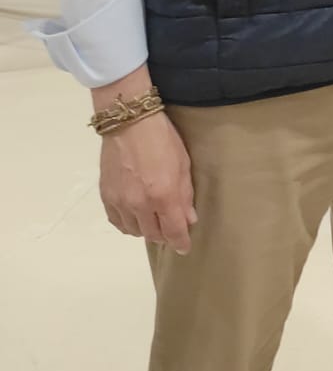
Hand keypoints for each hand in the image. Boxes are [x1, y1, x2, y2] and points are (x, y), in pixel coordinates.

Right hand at [99, 111, 196, 251]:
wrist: (129, 122)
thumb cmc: (163, 139)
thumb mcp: (183, 164)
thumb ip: (185, 195)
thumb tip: (188, 219)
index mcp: (163, 196)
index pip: (173, 231)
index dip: (180, 242)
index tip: (184, 247)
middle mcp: (139, 204)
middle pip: (153, 235)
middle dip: (164, 235)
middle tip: (171, 229)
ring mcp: (120, 202)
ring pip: (134, 231)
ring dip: (146, 230)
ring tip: (153, 220)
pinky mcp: (106, 196)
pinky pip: (117, 221)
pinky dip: (128, 223)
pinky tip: (134, 216)